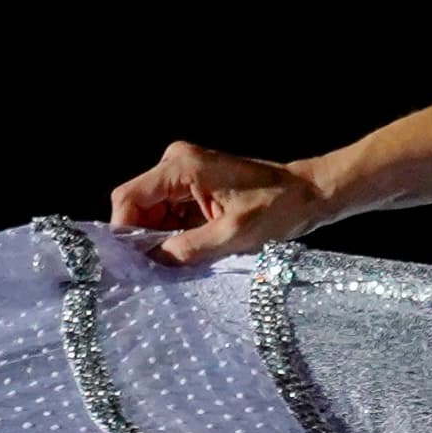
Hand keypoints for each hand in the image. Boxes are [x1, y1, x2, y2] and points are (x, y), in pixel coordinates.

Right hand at [107, 140, 327, 265]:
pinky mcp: (193, 185)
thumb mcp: (231, 235)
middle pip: (137, 205)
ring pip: (151, 212)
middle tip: (155, 269)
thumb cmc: (276, 208)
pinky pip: (168, 212)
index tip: (132, 262)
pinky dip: (173, 233)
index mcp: (182, 166)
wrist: (308, 194)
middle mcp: (176, 162)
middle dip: (143, 238)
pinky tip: (186, 251)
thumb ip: (186, 249)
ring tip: (175, 262)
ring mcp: (184, 173)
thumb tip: (148, 264)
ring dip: (160, 238)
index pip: (128, 198)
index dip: (124, 231)